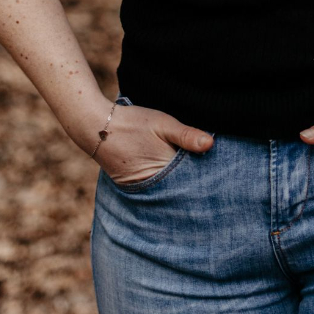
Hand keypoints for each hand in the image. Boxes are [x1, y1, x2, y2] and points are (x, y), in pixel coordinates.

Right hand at [93, 102, 213, 185]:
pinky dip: (163, 183)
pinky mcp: (131, 186)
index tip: (217, 171)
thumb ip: (186, 135)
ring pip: (167, 190)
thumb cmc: (132, 122)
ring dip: (178, 184)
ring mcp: (139, 189)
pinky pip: (153, 189)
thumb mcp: (163, 124)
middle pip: (179, 189)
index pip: (191, 182)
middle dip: (193, 183)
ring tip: (192, 175)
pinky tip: (171, 174)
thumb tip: (211, 144)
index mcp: (162, 173)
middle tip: (210, 176)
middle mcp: (151, 188)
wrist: (95, 126)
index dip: (205, 176)